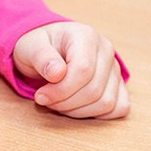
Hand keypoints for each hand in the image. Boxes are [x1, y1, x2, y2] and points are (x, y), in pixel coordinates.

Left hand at [12, 22, 128, 119]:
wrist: (47, 48)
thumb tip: (57, 73)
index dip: (61, 90)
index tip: (40, 96)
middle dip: (65, 103)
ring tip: (58, 102)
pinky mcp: (119, 84)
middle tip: (45, 100)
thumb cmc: (39, 46)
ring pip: (107, 103)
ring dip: (78, 111)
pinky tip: (75, 106)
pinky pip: (119, 108)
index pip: (83, 70)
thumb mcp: (31, 46)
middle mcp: (106, 50)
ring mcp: (115, 68)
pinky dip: (96, 114)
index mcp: (86, 36)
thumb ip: (41, 57)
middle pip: (94, 90)